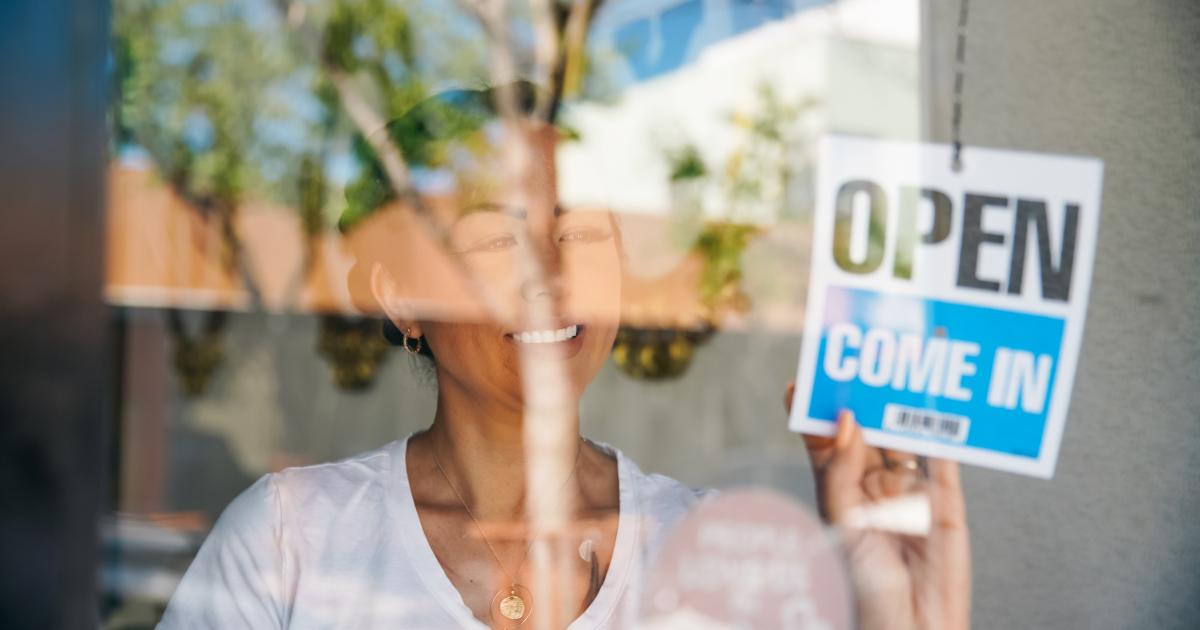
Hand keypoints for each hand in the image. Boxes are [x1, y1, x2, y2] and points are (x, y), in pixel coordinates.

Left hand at [784, 383, 970, 629]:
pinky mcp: (946, 501)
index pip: (827, 439)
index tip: (806, 377)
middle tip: (863, 356)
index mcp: (841, 489)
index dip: (817, 408)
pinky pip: (945, 458)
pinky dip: (942, 428)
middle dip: (865, 394)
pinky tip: (936, 402)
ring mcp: (911, 490)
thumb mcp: (840, 524)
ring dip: (904, 403)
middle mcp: (875, 484)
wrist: (910, 627)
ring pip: (905, 435)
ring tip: (902, 366)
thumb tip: (845, 419)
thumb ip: (840, 471)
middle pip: (869, 428)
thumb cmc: (864, 588)